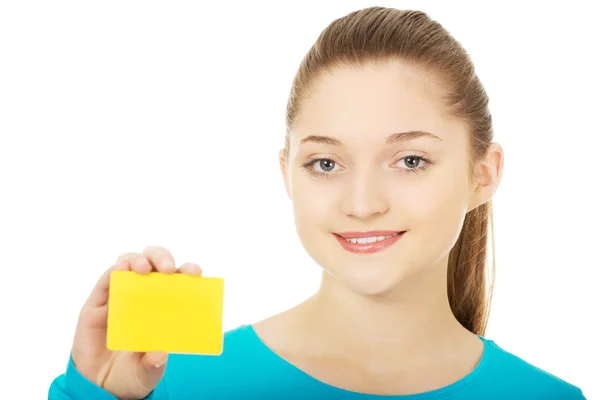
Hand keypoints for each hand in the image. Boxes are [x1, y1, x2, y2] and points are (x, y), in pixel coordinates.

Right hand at [70, 246, 201, 398]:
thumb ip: (153, 363)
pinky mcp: (100, 300)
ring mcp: (123, 294)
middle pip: (156, 263)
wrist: (100, 385)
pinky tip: (121, 271)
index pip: (181, 280)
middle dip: (162, 258)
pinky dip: (115, 271)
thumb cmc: (133, 372)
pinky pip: (107, 279)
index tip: (195, 272)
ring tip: (143, 269)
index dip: (188, 271)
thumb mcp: (147, 371)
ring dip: (138, 260)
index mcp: (167, 305)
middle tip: (168, 268)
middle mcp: (146, 294)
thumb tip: (160, 354)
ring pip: (131, 263)